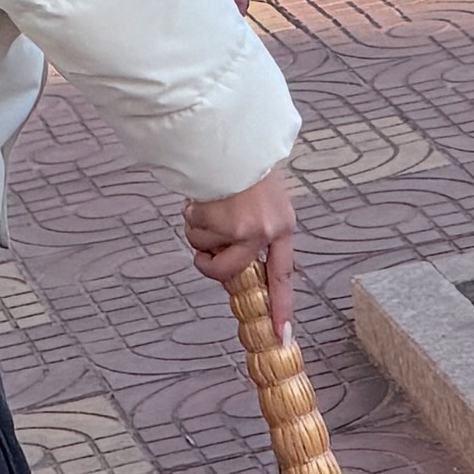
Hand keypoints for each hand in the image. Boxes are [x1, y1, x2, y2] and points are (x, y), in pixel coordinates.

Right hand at [186, 164, 296, 337]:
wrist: (234, 139)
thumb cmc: (244, 167)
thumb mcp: (262, 201)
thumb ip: (253, 232)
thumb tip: (231, 265)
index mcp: (282, 227)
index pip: (282, 275)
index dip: (281, 306)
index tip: (280, 334)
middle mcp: (267, 232)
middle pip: (229, 271)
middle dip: (208, 262)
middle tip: (203, 247)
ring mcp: (245, 228)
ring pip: (205, 248)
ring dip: (198, 229)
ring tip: (210, 202)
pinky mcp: (222, 221)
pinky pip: (194, 230)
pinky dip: (191, 215)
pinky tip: (202, 195)